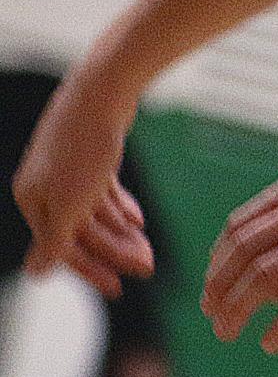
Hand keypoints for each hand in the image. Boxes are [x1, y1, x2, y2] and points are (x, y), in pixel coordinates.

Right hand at [11, 66, 154, 295]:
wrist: (105, 89)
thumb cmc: (84, 146)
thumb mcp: (70, 202)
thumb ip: (54, 240)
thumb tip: (35, 275)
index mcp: (31, 199)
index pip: (62, 247)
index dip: (92, 270)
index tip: (118, 288)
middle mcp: (45, 186)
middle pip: (81, 230)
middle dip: (114, 251)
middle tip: (147, 266)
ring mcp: (68, 168)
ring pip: (94, 212)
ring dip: (121, 232)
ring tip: (147, 249)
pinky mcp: (91, 153)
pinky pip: (103, 190)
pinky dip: (119, 206)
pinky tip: (137, 221)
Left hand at [202, 167, 277, 352]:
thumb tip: (240, 275)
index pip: (240, 227)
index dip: (218, 264)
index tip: (213, 290)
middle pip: (243, 252)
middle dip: (218, 290)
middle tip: (213, 317)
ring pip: (262, 279)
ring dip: (236, 312)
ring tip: (227, 334)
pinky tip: (272, 342)